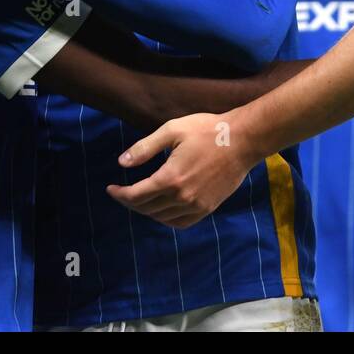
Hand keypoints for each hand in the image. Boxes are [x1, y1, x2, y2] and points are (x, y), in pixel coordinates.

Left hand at [107, 112, 256, 228]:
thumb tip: (121, 163)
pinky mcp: (208, 208)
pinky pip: (180, 222)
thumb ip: (144, 148)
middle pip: (146, 208)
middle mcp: (182, 197)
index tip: (110, 189)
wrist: (242, 140)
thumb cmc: (206, 130)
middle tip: (121, 193)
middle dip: (130, 202)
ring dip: (146, 211)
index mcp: (170, 178)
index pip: (136, 195)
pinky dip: (166, 219)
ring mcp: (196, 205)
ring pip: (162, 218)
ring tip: (140, 199)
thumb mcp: (172, 130)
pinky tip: (161, 208)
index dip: (119, 195)